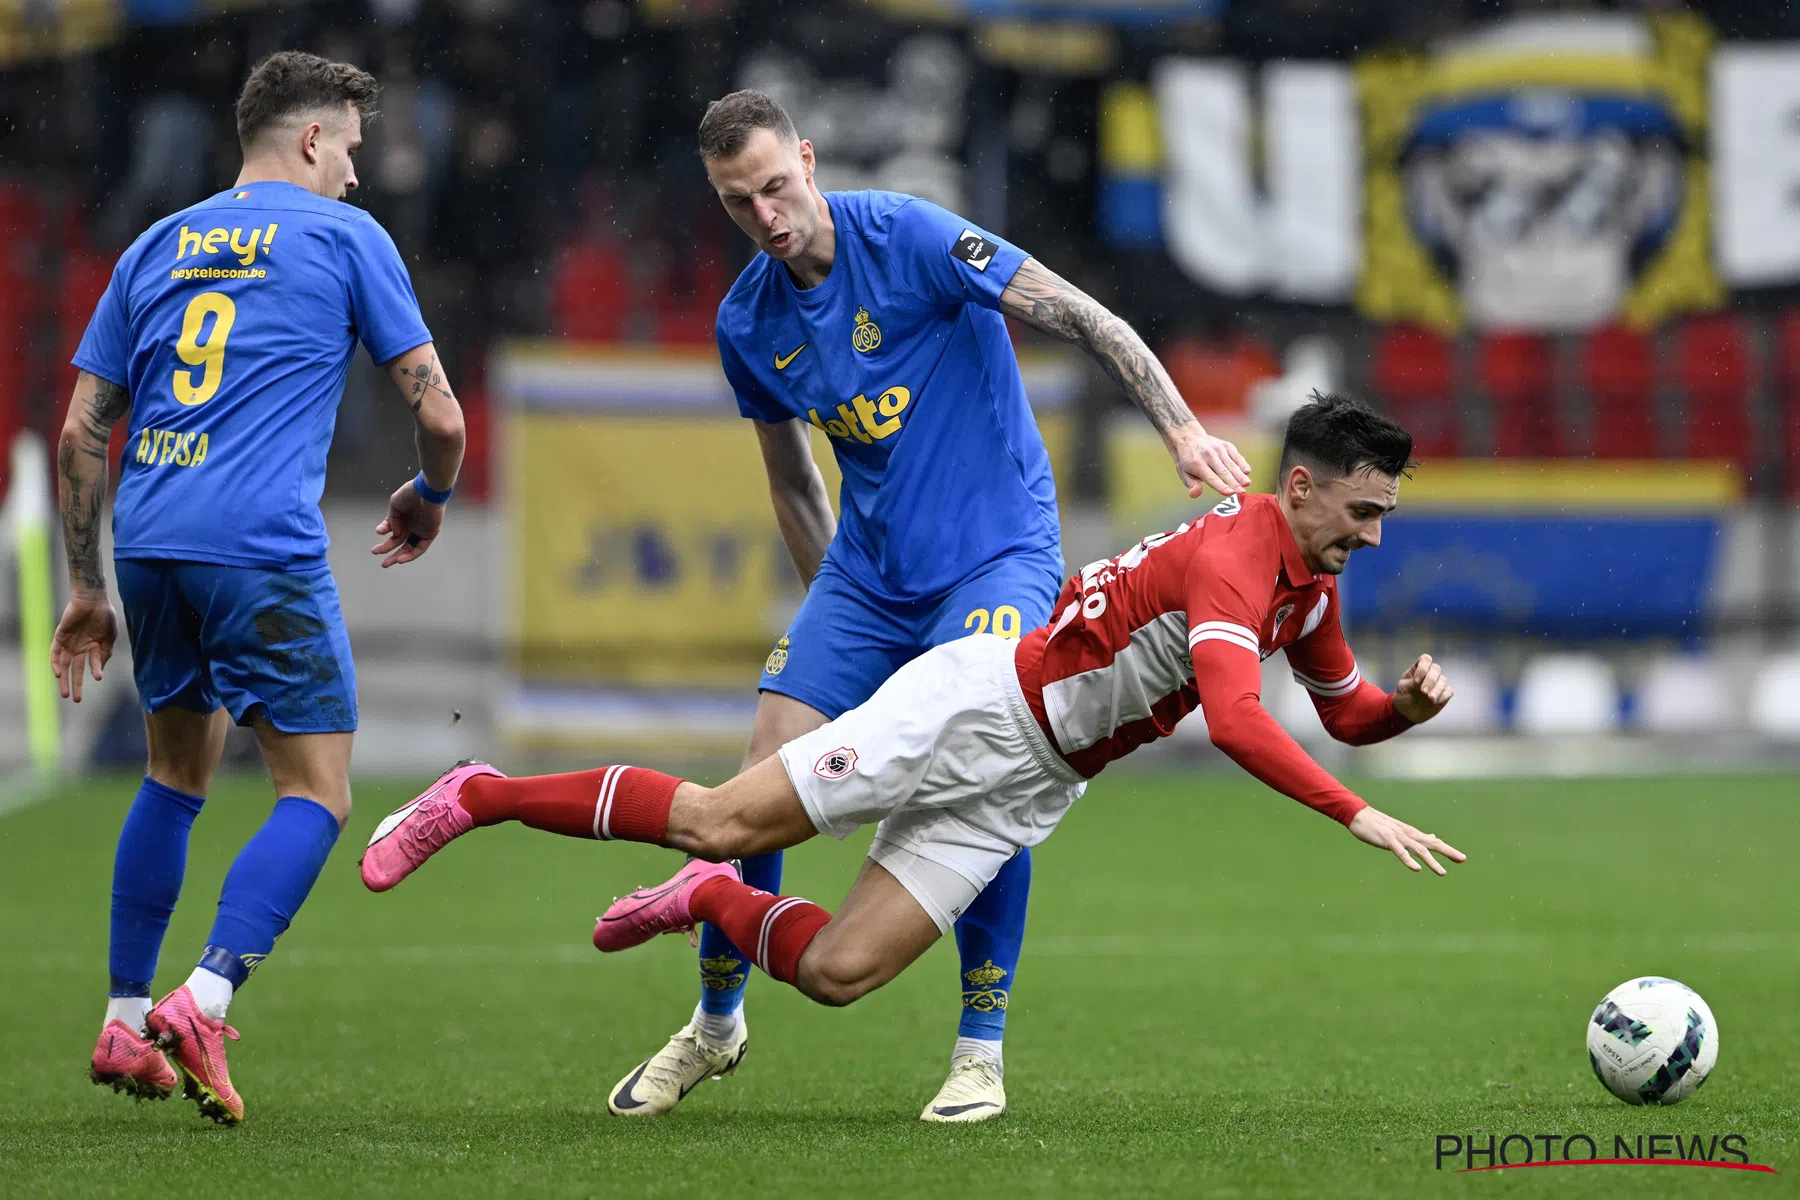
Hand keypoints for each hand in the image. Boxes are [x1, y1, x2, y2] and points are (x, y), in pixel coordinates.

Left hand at [50, 592, 117, 702]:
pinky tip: (58, 673)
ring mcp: (69, 643)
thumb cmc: (104, 615)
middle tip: (76, 700)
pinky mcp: (60, 637)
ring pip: (64, 665)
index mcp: (94, 647)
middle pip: (76, 670)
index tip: (98, 678)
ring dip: (64, 679)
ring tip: (65, 694)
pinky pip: (55, 653)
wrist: (92, 599)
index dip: (96, 670)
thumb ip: (105, 653)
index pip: (93, 663)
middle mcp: (80, 647)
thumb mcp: (110, 636)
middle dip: (76, 685)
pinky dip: (55, 663)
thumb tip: (100, 670)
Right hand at [372, 479, 445, 567]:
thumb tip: (394, 533)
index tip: (380, 530)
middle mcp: (412, 524)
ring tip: (385, 563)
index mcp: (404, 515)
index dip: (385, 529)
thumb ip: (392, 519)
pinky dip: (410, 555)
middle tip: (375, 552)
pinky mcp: (430, 534)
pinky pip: (420, 548)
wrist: (428, 490)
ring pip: (409, 547)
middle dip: (386, 548)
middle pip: (399, 540)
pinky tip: (400, 559)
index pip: (392, 527)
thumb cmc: (411, 493)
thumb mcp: (395, 504)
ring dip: (397, 556)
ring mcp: (421, 530)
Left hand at [1170, 426, 1251, 497]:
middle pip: (1223, 472)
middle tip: (1242, 492)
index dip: (1221, 486)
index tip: (1230, 493)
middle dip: (1234, 483)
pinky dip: (1242, 463)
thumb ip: (1192, 484)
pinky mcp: (1226, 445)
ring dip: (1240, 475)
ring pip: (1231, 464)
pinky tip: (1247, 471)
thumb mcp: (1184, 473)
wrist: (1189, 438)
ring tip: (1247, 484)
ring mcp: (1218, 449)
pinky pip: (1236, 455)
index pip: (1211, 478)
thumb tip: (1195, 494)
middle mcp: (1209, 455)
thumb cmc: (1187, 460)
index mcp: (1197, 464)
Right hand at [1347, 806, 1466, 875]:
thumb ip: (1414, 835)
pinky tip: (1416, 869)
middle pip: (1431, 844)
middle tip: (1462, 859)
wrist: (1358, 814)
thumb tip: (1432, 836)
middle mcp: (1408, 834)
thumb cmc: (1376, 823)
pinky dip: (1409, 860)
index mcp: (1410, 833)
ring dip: (1431, 861)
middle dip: (1447, 852)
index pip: (1432, 841)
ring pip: (1419, 850)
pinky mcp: (1387, 840)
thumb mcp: (1398, 829)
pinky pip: (1400, 852)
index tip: (1461, 858)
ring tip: (1442, 872)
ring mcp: (1398, 837)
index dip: (1447, 849)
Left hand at [1393, 653, 1453, 723]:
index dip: (1423, 667)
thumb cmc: (1403, 697)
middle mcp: (1429, 674)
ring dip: (1437, 689)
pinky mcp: (1444, 694)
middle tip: (1423, 691)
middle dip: (1430, 680)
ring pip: (1443, 680)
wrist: (1407, 712)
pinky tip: (1435, 702)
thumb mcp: (1403, 688)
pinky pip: (1449, 691)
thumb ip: (1412, 682)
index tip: (1416, 680)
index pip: (1425, 659)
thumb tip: (1422, 681)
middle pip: (1436, 668)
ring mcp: (1438, 683)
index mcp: (1418, 669)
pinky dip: (1443, 696)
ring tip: (1430, 699)